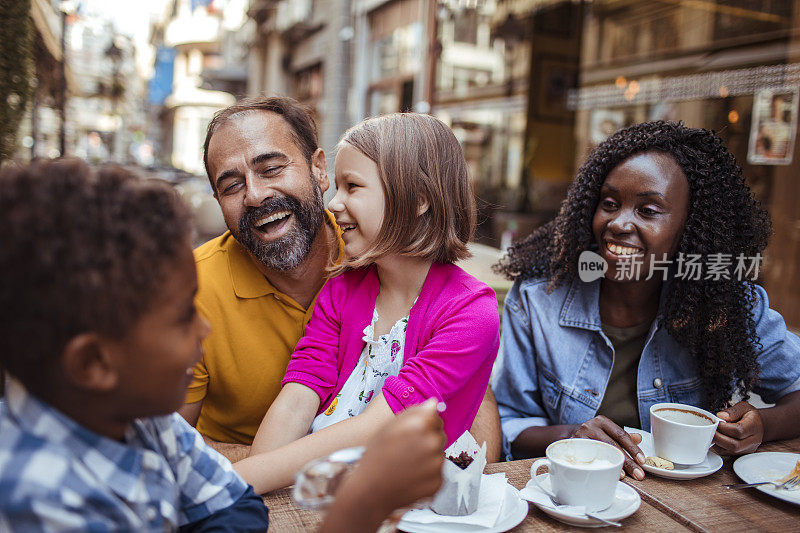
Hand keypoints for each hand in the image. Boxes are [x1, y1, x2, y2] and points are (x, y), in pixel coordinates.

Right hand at [335, 399, 445, 518]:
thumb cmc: (376, 457)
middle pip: (440, 435)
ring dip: (428, 457)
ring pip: (438, 454)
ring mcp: (436, 464)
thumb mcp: (390, 426)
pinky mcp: (438, 482)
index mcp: (421, 425)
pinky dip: (427, 474)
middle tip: (407, 449)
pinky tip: (411, 475)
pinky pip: (437, 473)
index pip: (436, 417)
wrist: (371, 491)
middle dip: (427, 439)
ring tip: (407, 463)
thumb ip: (415, 411)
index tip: (413, 432)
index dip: (424, 423)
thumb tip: (433, 403)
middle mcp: (432, 443)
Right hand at [570, 416, 645, 479]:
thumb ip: (623, 437)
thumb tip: (639, 438)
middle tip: (638, 473)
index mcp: (602, 422)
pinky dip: (599, 467)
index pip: (621, 434)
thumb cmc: (593, 437)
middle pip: (612, 445)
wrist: (572, 438)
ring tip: (624, 475)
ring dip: (614, 465)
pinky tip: (606, 473)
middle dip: (627, 461)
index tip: (642, 460)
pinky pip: (588, 458)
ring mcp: (580, 436)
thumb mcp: (608, 433)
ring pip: (601, 452)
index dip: (633, 448)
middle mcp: (590, 426)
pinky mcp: (573, 447)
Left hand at [714, 401, 763, 454]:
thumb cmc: (749, 415)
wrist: (759, 424)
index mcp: (754, 426)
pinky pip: (727, 453)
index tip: (716, 422)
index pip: (738, 431)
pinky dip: (719, 447)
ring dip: (717, 443)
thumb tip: (721, 416)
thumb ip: (733, 411)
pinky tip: (716, 438)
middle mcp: (753, 440)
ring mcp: (748, 449)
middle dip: (718, 437)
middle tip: (709, 430)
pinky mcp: (742, 453)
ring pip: (729, 451)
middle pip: (734, 445)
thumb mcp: (743, 407)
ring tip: (712, 433)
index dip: (724, 428)